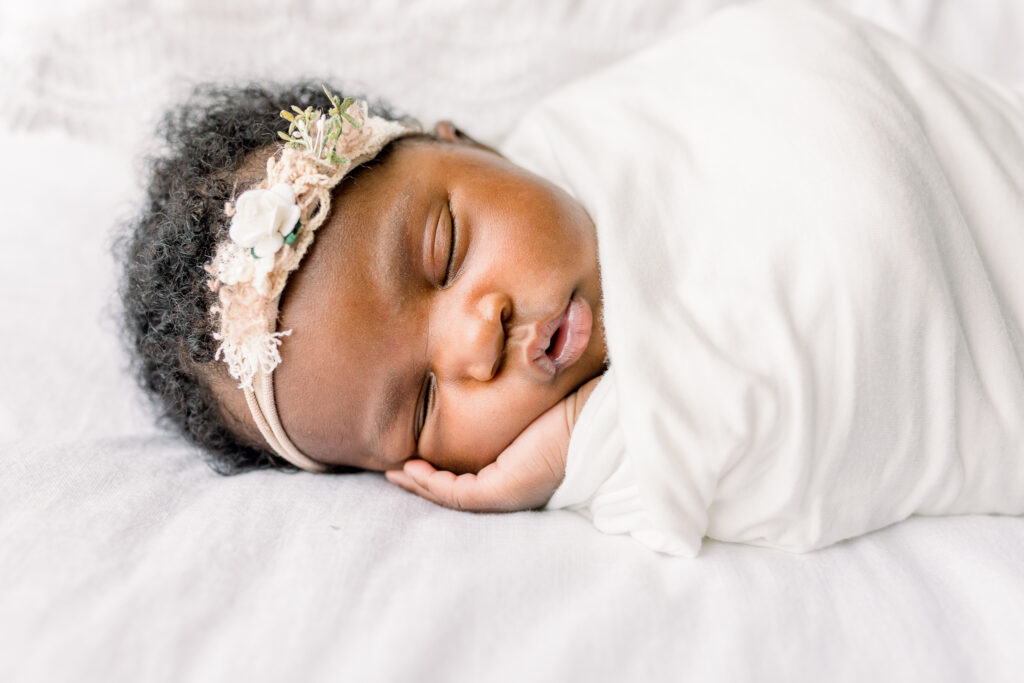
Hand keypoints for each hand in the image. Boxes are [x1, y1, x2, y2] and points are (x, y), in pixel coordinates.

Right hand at [385, 376, 601, 511]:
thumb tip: (501, 370)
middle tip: (399, 473)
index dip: (447, 472)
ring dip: (421, 486)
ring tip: (396, 473)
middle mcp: (514, 488)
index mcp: (523, 472)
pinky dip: (430, 484)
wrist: (597, 416)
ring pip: (452, 497)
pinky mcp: (502, 489)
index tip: (423, 459)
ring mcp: (507, 492)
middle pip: (460, 493)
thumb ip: (516, 400)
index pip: (479, 478)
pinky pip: (456, 494)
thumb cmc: (575, 407)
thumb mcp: (534, 404)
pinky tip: (410, 470)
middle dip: (426, 484)